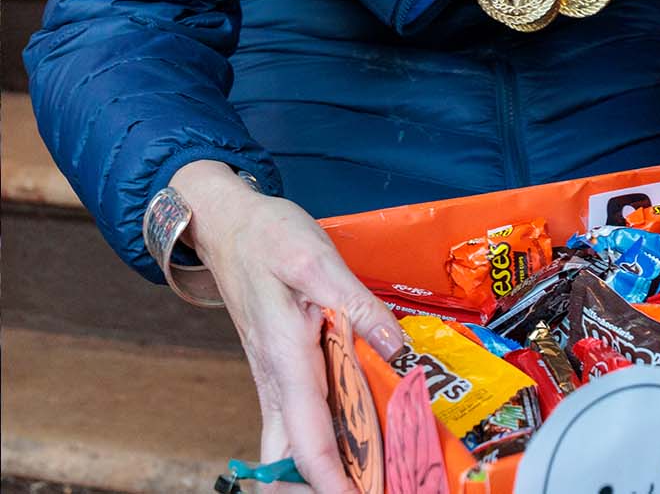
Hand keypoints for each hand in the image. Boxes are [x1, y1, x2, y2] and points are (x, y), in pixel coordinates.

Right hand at [174, 160, 406, 493]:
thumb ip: (359, 306)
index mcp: (286, 360)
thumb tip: (398, 349)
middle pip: (289, 459)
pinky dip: (324, 440)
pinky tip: (361, 437)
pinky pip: (299, 421)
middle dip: (323, 484)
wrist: (228, 226)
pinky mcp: (282, 372)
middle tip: (374, 486)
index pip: (306, 440)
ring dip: (326, 467)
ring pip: (290, 446)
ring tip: (375, 474)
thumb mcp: (317, 260)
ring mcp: (275, 380)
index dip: (332, 480)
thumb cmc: (269, 238)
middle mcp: (276, 381)